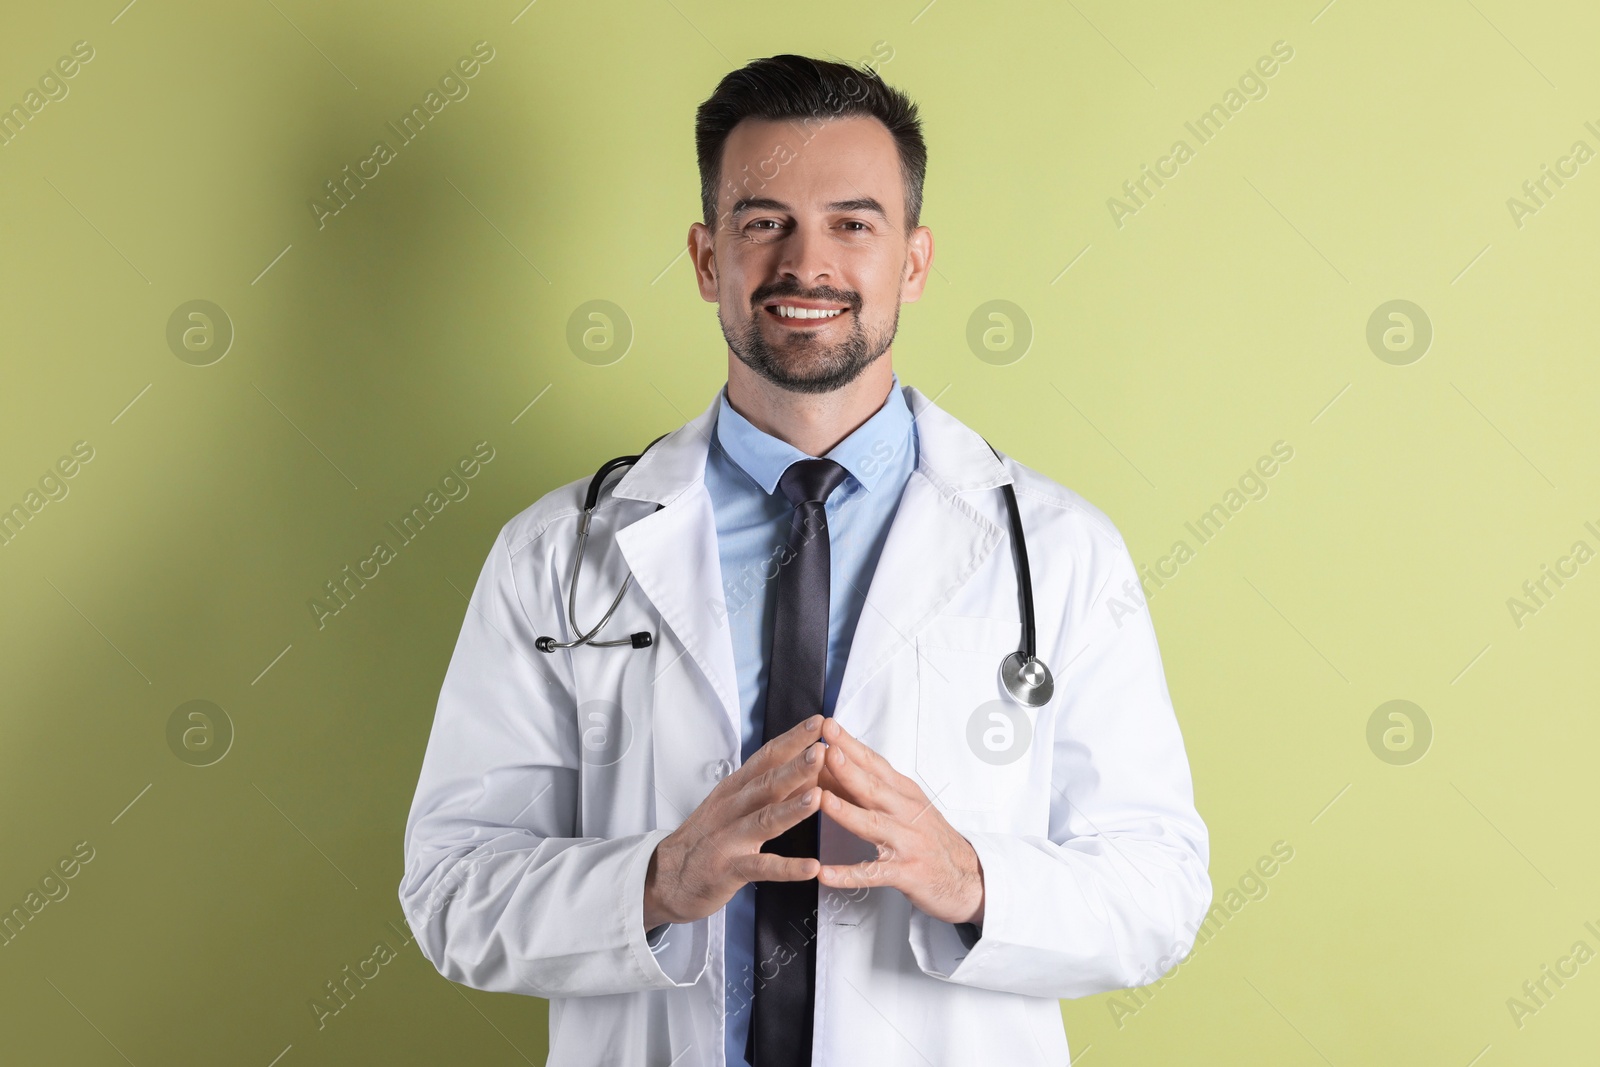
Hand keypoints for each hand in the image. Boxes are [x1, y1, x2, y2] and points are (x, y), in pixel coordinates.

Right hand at [642, 714, 826, 929]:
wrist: (666, 876)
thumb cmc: (706, 838)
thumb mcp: (732, 805)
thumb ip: (767, 789)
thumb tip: (807, 770)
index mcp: (735, 789)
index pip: (766, 757)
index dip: (793, 739)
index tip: (819, 723)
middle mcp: (732, 808)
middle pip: (767, 783)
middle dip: (796, 766)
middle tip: (823, 751)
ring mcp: (729, 838)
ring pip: (764, 820)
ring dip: (793, 809)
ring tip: (819, 798)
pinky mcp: (729, 869)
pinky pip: (762, 868)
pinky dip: (787, 868)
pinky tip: (811, 867)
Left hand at [813, 718, 985, 926]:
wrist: (966, 876)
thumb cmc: (928, 836)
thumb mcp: (905, 806)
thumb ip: (870, 789)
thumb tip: (830, 767)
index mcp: (904, 793)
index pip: (875, 763)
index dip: (851, 744)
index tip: (828, 726)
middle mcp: (906, 813)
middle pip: (873, 788)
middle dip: (848, 769)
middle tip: (824, 751)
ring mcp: (907, 843)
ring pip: (873, 825)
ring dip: (847, 812)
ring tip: (822, 800)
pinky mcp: (906, 873)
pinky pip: (873, 874)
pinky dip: (848, 874)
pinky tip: (824, 874)